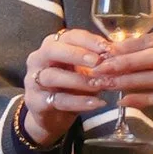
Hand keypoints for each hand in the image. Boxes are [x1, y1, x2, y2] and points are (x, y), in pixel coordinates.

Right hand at [17, 29, 113, 148]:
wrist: (51, 117)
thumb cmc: (69, 87)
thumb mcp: (83, 71)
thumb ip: (96, 62)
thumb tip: (119, 54)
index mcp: (52, 46)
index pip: (68, 36)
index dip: (87, 40)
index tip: (107, 47)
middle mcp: (38, 60)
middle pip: (52, 50)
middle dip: (76, 54)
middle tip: (98, 61)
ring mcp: (33, 81)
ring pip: (52, 76)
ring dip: (79, 80)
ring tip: (100, 85)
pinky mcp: (35, 102)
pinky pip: (58, 100)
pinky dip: (79, 102)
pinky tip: (97, 103)